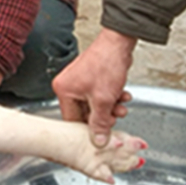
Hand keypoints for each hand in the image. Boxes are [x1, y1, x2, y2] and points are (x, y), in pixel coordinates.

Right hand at [53, 29, 136, 146]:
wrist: (118, 44)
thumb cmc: (106, 64)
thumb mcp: (103, 100)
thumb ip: (100, 123)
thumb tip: (98, 140)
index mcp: (63, 90)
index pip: (72, 120)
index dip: (88, 129)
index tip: (100, 135)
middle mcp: (68, 86)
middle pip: (85, 113)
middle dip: (103, 116)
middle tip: (114, 117)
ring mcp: (80, 82)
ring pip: (95, 105)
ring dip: (110, 108)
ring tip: (120, 105)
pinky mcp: (91, 79)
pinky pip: (99, 96)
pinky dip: (111, 98)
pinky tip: (121, 96)